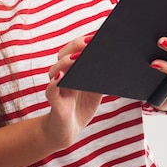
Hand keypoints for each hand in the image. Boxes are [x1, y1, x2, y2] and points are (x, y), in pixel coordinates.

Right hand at [43, 34, 101, 148]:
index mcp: (72, 68)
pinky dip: (54, 83)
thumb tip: (116, 61)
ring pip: (55, 69)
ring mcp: (57, 88)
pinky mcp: (55, 103)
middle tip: (90, 42)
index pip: (75, 49)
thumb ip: (101, 75)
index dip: (84, 41)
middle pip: (64, 54)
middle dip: (76, 46)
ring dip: (66, 62)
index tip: (97, 34)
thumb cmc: (81, 106)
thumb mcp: (96, 89)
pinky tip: (60, 78)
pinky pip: (51, 91)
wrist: (67, 131)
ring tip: (77, 58)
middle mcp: (62, 74)